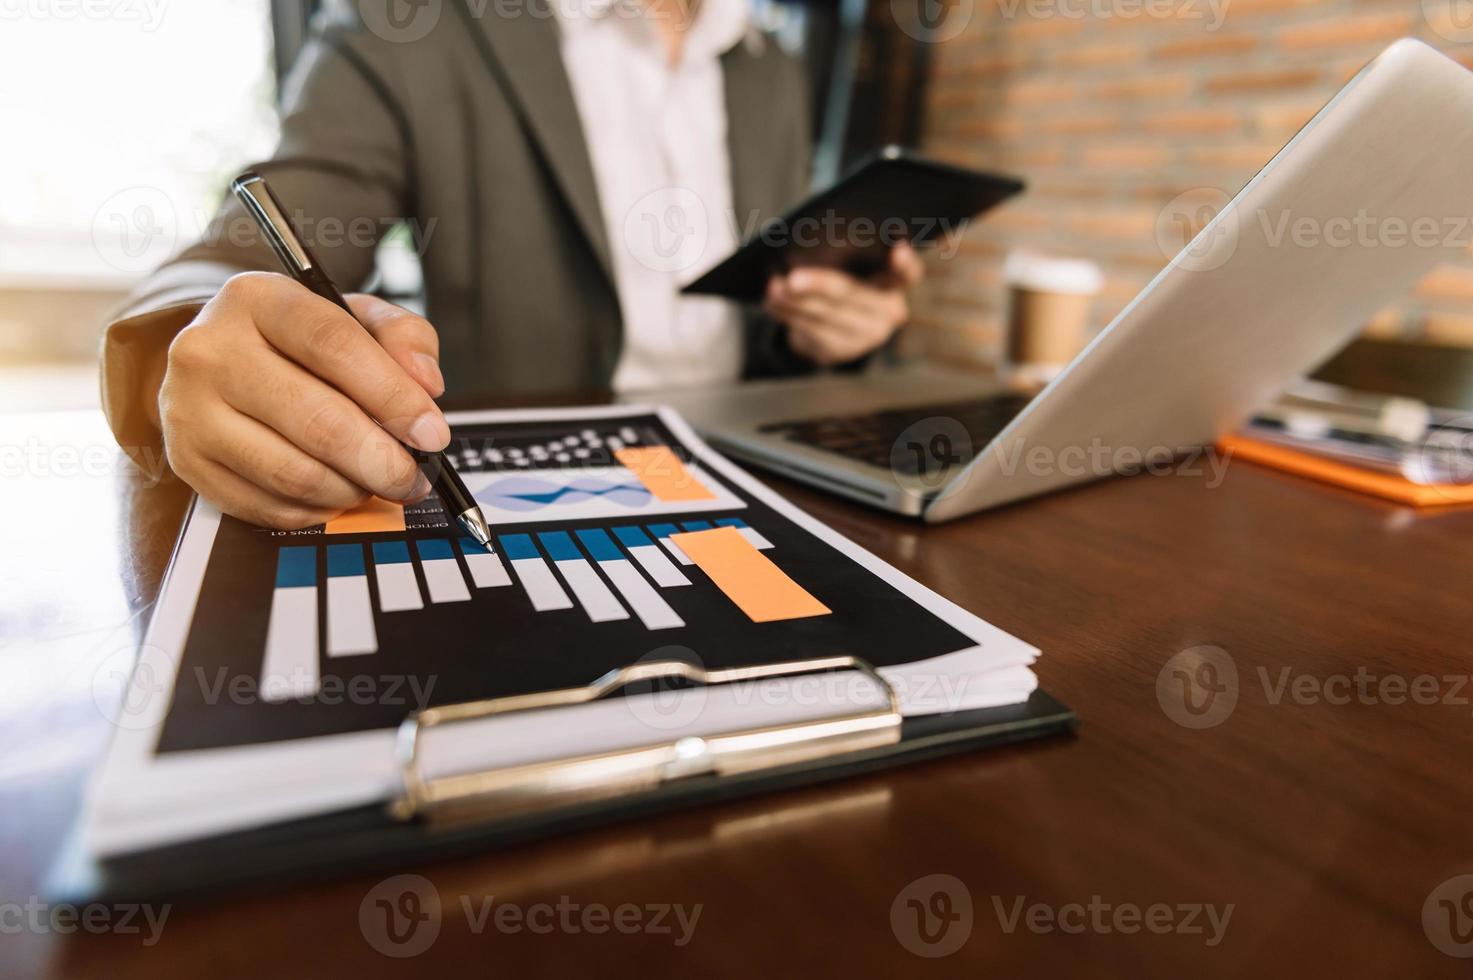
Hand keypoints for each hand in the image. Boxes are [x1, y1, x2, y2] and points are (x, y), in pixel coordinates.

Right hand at [159, 272, 449, 528]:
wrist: (216, 362)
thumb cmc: (297, 342)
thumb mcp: (354, 316)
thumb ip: (403, 338)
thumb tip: (426, 384)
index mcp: (259, 299)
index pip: (334, 345)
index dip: (393, 396)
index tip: (431, 433)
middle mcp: (212, 350)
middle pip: (316, 419)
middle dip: (382, 461)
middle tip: (415, 477)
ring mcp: (191, 409)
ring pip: (293, 472)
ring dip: (352, 489)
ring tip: (376, 482)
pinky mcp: (188, 461)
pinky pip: (267, 505)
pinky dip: (315, 509)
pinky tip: (335, 491)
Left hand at [763, 242, 924, 365]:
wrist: (844, 326)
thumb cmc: (847, 278)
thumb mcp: (852, 266)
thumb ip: (842, 255)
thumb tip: (804, 250)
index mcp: (895, 283)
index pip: (907, 274)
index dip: (904, 264)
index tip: (897, 249)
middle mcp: (887, 311)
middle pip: (854, 295)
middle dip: (820, 285)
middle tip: (793, 277)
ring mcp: (866, 334)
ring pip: (827, 315)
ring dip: (795, 302)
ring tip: (775, 289)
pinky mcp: (842, 349)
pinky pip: (812, 332)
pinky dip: (788, 314)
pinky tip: (773, 302)